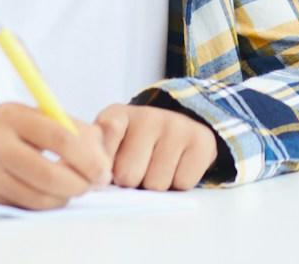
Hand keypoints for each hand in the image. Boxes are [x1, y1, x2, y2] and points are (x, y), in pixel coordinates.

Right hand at [0, 103, 111, 209]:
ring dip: (65, 197)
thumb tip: (101, 150)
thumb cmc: (3, 126)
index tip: (103, 168)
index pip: (60, 137)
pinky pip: (24, 207)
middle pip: (49, 175)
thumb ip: (67, 127)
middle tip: (94, 183)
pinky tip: (51, 194)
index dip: (88, 157)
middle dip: (80, 184)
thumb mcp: (29, 114)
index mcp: (13, 116)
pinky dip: (46, 204)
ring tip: (73, 187)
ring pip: (38, 197)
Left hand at [95, 103, 218, 190]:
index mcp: (117, 116)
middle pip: (128, 175)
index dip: (102, 168)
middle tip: (138, 170)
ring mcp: (176, 125)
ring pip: (157, 183)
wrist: (179, 129)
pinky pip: (183, 183)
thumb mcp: (110, 146)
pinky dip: (179, 182)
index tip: (106, 173)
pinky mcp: (201, 140)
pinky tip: (177, 166)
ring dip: (156, 183)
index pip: (102, 143)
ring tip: (157, 167)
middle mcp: (147, 115)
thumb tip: (98, 181)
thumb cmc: (136, 146)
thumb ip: (97, 159)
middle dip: (132, 182)